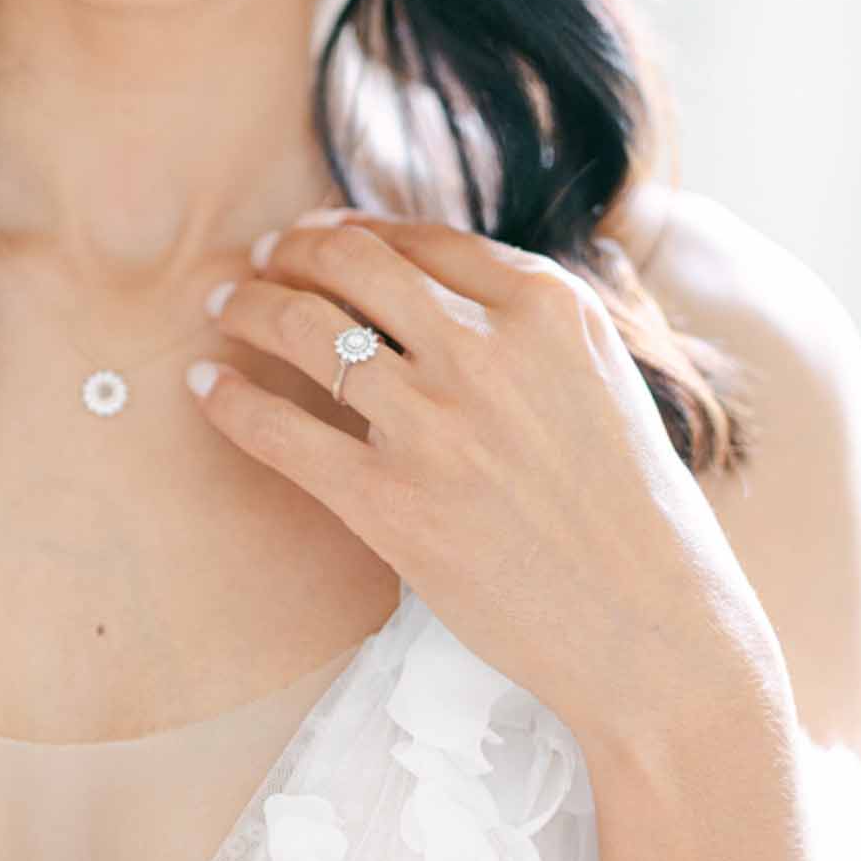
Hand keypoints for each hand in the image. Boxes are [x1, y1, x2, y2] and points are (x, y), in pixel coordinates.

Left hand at [191, 212, 781, 745]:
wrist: (655, 631)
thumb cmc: (633, 509)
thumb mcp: (599, 376)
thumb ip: (523, 320)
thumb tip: (421, 271)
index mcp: (548, 308)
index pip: (420, 238)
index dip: (353, 228)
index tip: (318, 233)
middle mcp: (487, 351)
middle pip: (352, 264)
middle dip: (293, 250)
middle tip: (262, 258)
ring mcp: (436, 427)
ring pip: (305, 329)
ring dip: (248, 306)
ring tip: (224, 305)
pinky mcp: (392, 505)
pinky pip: (282, 431)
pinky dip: (230, 400)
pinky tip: (204, 385)